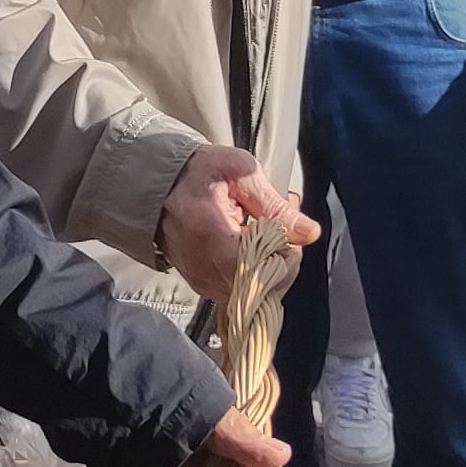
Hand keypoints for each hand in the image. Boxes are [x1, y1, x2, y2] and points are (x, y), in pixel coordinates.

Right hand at [158, 142, 315, 300]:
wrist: (156, 183)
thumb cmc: (197, 172)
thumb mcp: (240, 173)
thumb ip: (275, 205)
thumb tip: (309, 232)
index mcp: (213, 237)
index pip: (265, 270)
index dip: (287, 253)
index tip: (288, 227)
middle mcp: (205, 269)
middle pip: (264, 287)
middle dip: (283, 260)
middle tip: (281, 227)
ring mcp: (202, 281)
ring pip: (254, 294)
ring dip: (269, 268)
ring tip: (264, 235)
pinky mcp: (201, 285)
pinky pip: (239, 292)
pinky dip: (252, 274)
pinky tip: (249, 247)